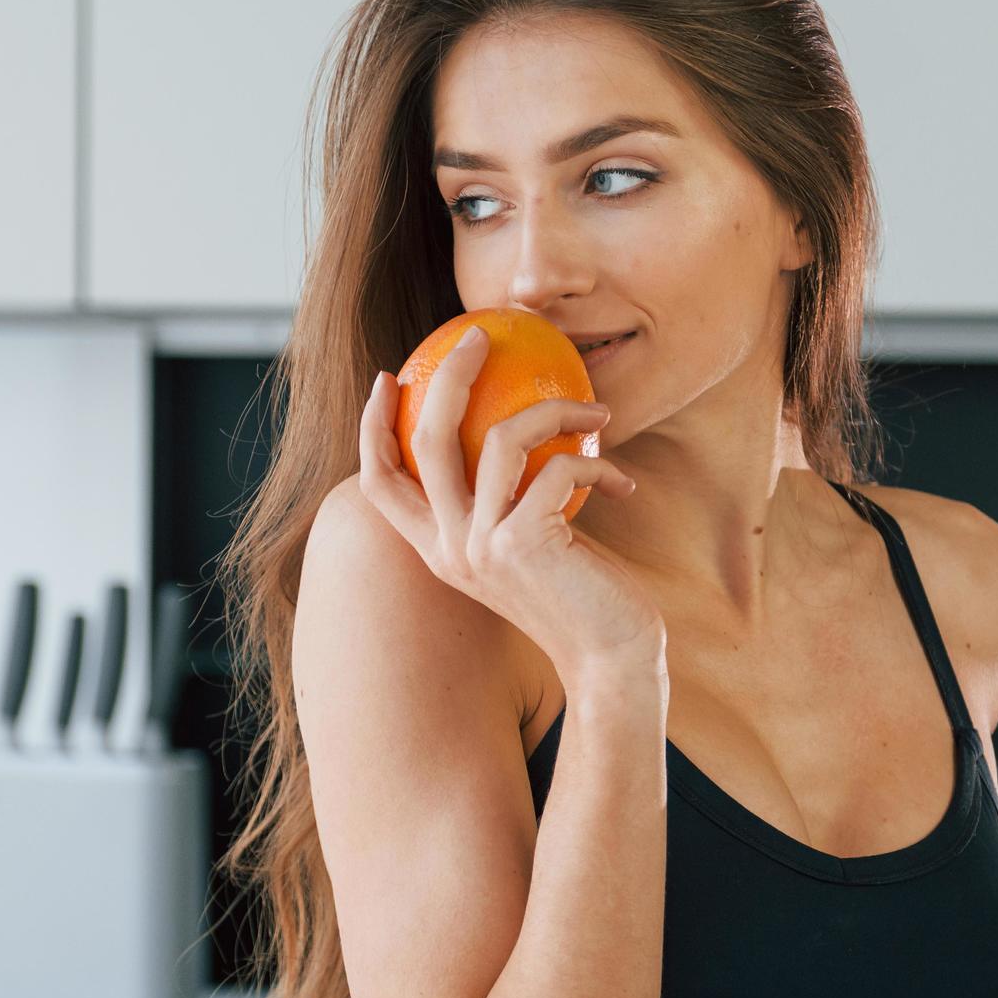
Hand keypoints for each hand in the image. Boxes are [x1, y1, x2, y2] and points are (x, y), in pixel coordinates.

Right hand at [356, 326, 662, 677]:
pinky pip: (555, 468)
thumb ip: (508, 502)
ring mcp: (481, 546)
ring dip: (559, 413)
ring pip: (501, 439)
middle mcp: (449, 549)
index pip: (381, 482)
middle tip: (478, 336)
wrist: (614, 662)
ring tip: (599, 415)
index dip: (375, 425)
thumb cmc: (583, 600)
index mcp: (440, 551)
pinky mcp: (524, 543)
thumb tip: (515, 430)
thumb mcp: (531, 547)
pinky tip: (622, 483)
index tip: (393, 376)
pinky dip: (595, 465)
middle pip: (427, 439)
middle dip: (449, 374)